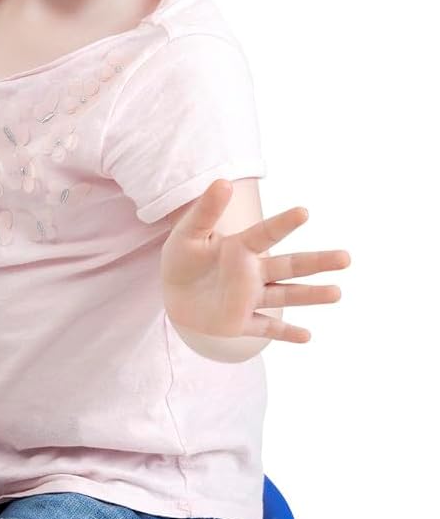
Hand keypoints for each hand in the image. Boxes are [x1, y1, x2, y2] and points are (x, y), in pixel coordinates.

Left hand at [161, 178, 349, 343]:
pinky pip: (265, 327)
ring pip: (284, 295)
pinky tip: (306, 336)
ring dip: (310, 295)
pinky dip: (284, 333)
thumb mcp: (188, 233)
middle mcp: (252, 272)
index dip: (283, 223)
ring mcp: (249, 298)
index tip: (304, 212)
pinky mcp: (240, 322)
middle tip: (345, 258)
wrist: (173, 293)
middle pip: (289, 265)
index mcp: (241, 248)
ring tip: (336, 293)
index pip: (266, 234)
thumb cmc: (183, 259)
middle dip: (317, 262)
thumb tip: (223, 181)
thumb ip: (206, 211)